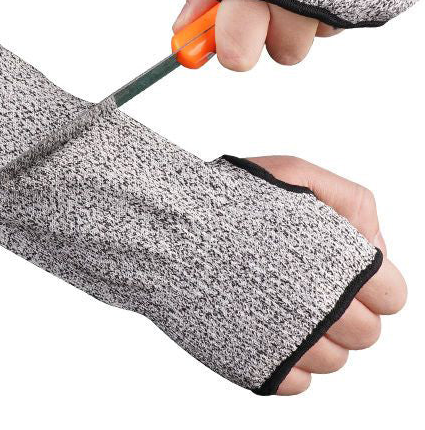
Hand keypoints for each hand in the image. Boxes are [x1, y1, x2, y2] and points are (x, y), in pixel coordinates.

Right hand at [244, 155, 405, 394]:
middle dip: (345, 309)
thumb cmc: (225, 198)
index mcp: (345, 268)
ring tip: (276, 299)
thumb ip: (352, 202)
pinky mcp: (260, 370)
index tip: (339, 266)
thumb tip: (374, 247)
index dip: (370, 281)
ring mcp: (292, 348)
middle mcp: (326, 313)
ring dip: (315, 335)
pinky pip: (299, 382)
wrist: (161, 231)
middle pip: (367, 334)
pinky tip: (260, 322)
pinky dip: (286, 359)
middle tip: (303, 280)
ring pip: (334, 361)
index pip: (393, 297)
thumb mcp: (295, 171)